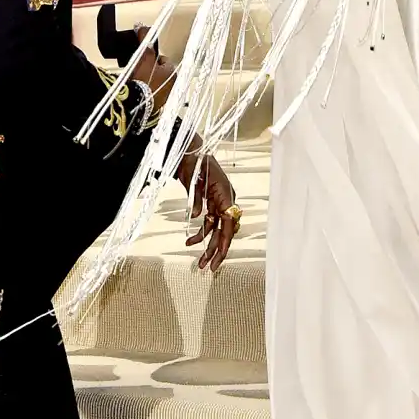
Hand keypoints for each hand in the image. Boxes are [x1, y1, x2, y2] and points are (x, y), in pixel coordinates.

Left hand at [177, 151, 237, 270]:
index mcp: (225, 192)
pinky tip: (189, 242)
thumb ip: (196, 197)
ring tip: (199, 263)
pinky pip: (208, 224)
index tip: (219, 255)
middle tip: (209, 267)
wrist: (189, 151)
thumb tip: (197, 217)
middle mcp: (225, 200)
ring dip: (208, 247)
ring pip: (217, 230)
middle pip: (224, 230)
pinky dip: (199, 234)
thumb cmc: (194, 160)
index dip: (226, 239)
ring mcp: (218, 203)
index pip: (229, 221)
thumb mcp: (194, 177)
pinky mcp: (210, 204)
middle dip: (217, 250)